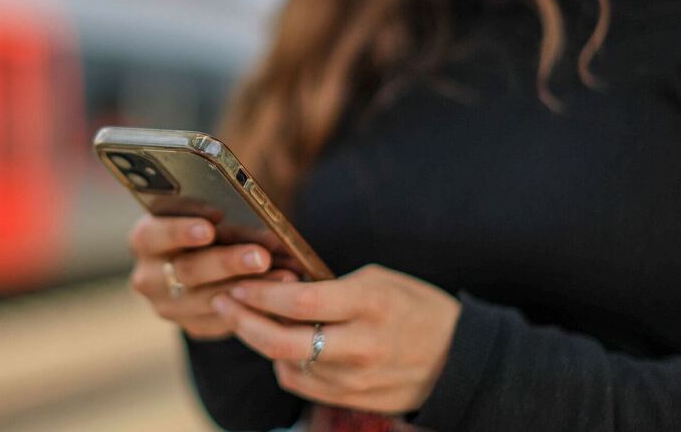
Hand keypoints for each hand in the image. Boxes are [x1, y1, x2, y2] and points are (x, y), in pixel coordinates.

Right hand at [127, 214, 289, 339]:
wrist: (210, 258)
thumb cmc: (211, 224)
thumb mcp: (210, 213)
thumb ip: (225, 214)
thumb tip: (262, 222)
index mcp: (145, 239)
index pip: (152, 234)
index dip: (181, 230)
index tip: (212, 223)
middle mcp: (149, 277)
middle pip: (187, 271)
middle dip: (228, 262)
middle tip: (260, 256)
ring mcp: (169, 306)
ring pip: (210, 300)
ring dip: (251, 288)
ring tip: (285, 275)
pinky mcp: (194, 326)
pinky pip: (225, 321)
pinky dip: (255, 307)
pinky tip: (282, 295)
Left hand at [211, 264, 460, 413]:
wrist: (457, 358)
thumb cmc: (414, 306)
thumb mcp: (378, 280)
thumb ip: (330, 286)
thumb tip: (278, 286)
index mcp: (369, 304)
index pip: (300, 302)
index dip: (261, 293)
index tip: (238, 282)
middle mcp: (361, 346)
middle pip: (283, 342)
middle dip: (242, 321)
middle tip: (222, 302)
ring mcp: (356, 379)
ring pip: (285, 364)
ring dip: (259, 341)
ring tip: (248, 318)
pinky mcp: (352, 400)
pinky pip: (300, 383)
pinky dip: (283, 363)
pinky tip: (281, 345)